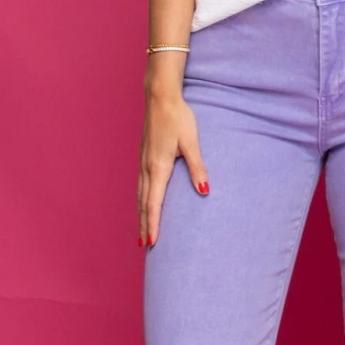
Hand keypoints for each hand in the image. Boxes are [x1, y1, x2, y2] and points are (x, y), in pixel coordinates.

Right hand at [138, 86, 208, 246]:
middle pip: (143, 203)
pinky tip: (143, 204)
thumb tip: (205, 190)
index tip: (152, 242)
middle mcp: (147, 168)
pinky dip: (141, 200)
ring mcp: (143, 162)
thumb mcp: (192, 143)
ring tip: (142, 231)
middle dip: (144, 225)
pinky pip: (140, 185)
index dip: (153, 223)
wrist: (160, 97)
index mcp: (158, 167)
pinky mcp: (144, 157)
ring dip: (141, 214)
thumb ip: (198, 167)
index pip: (154, 203)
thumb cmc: (178, 118)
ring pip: (140, 195)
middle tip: (145, 246)